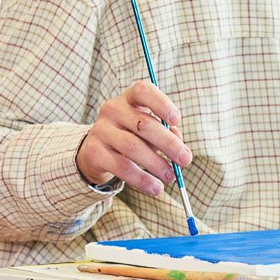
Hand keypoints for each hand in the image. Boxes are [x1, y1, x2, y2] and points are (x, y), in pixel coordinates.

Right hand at [76, 80, 191, 195]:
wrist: (97, 151)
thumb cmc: (132, 134)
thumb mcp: (149, 128)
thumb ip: (166, 133)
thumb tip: (181, 150)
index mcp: (129, 98)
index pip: (143, 91)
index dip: (162, 104)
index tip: (177, 120)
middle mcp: (112, 109)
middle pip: (143, 124)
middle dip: (169, 144)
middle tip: (185, 160)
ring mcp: (100, 130)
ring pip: (133, 147)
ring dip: (157, 164)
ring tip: (171, 176)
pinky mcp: (94, 152)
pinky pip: (121, 167)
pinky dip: (142, 179)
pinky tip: (156, 188)